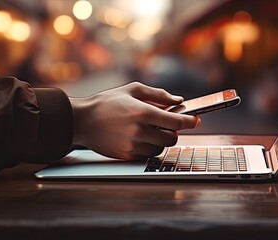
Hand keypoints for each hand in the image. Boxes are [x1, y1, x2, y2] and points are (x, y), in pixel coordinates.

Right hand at [70, 82, 199, 159]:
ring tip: (149, 130)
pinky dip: (148, 147)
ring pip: (160, 149)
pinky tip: (139, 137)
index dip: (190, 121)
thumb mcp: (132, 89)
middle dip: (173, 132)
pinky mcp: (126, 155)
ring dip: (160, 141)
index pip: (176, 121)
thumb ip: (158, 95)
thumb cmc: (106, 103)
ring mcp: (133, 145)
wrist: (82, 121)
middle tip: (167, 124)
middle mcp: (139, 131)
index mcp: (143, 112)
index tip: (195, 120)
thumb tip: (178, 100)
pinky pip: (147, 155)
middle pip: (171, 139)